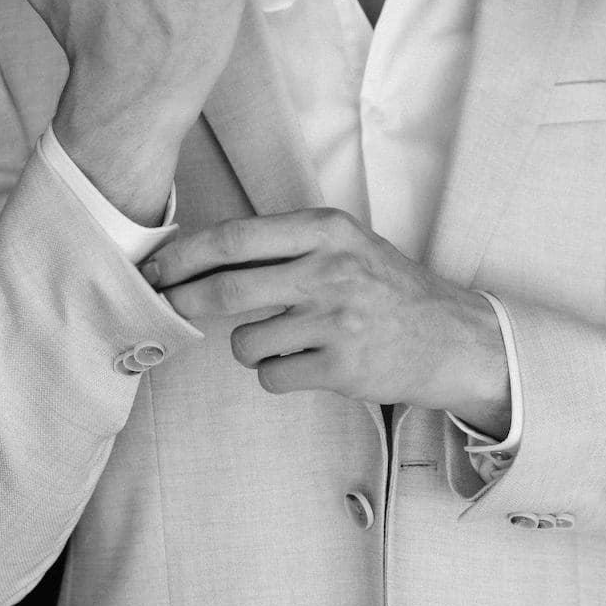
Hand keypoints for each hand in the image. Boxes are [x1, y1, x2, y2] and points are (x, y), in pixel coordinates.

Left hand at [142, 209, 510, 430]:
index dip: (184, 255)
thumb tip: (197, 256)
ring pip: (245, 341)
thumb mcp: (343, 244)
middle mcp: (330, 270)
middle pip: (227, 289)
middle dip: (184, 300)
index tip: (153, 267)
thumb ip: (283, 245)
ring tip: (285, 339)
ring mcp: (336, 321)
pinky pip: (272, 376)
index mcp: (326, 230)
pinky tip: (306, 363)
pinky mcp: (341, 368)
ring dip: (248, 346)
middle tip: (165, 305)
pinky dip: (276, 374)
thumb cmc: (385, 287)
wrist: (452, 338)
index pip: (235, 238)